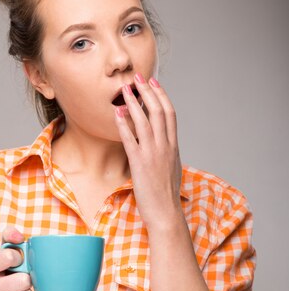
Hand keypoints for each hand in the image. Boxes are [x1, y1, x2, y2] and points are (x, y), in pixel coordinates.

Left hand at [114, 74, 182, 228]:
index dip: (162, 96)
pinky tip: (117, 113)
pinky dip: (124, 124)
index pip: (170, 114)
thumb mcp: (171, 169)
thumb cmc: (165, 195)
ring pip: (145, 121)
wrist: (166, 213)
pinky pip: (131, 139)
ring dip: (134, 102)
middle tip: (138, 77)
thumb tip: (163, 145)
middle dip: (148, 92)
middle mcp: (165, 147)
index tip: (154, 83)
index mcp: (173, 147)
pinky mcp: (140, 164)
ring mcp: (153, 154)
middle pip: (158, 112)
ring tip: (124, 89)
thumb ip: (167, 154)